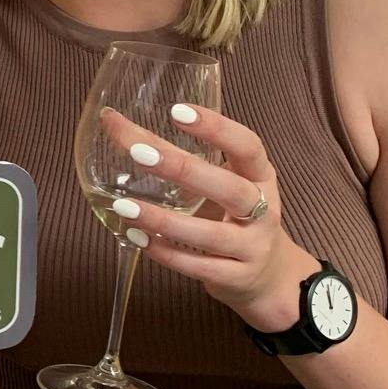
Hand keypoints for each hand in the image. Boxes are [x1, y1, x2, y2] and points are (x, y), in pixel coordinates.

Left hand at [100, 104, 318, 333]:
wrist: (270, 276)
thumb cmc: (235, 217)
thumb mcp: (221, 185)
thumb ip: (180, 160)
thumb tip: (117, 125)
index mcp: (260, 177)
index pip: (248, 146)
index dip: (217, 128)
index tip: (178, 111)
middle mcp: (264, 210)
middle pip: (231, 188)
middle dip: (184, 170)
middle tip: (139, 153)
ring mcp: (253, 247)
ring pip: (212, 235)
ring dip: (165, 221)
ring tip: (124, 207)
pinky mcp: (237, 277)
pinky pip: (199, 267)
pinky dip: (167, 254)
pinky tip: (137, 238)